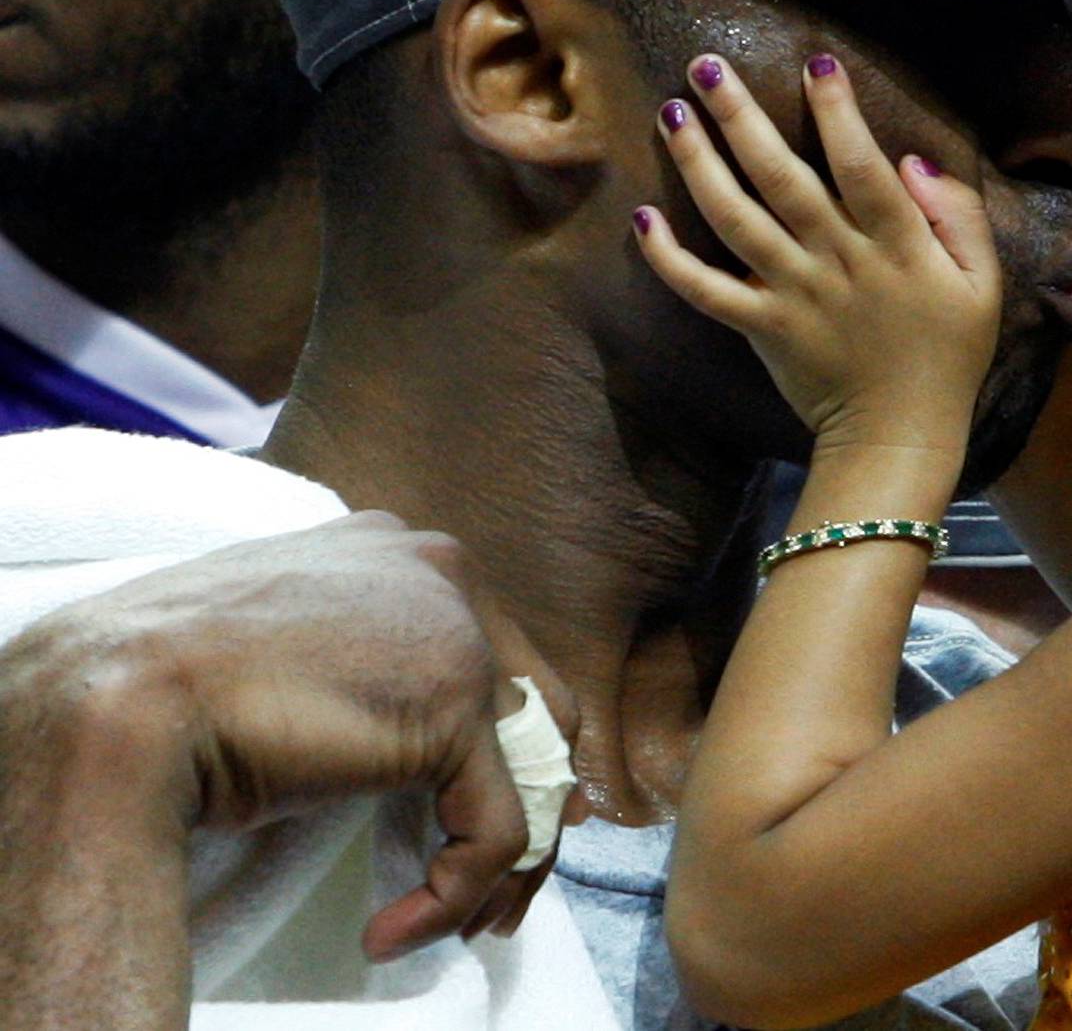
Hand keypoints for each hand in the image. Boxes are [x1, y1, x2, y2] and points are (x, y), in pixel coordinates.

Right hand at [1, 512, 581, 962]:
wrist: (122, 701)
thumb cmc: (176, 679)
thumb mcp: (289, 644)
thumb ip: (358, 660)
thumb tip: (396, 731)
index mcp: (401, 551)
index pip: (493, 645)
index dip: (503, 737)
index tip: (476, 809)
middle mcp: (443, 574)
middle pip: (537, 698)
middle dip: (535, 798)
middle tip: (499, 882)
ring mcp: (457, 636)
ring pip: (537, 766)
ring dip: (508, 862)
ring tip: (465, 920)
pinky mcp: (452, 711)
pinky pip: (495, 829)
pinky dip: (455, 894)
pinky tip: (390, 933)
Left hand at [635, 53, 1000, 459]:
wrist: (901, 436)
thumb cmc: (948, 354)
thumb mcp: (982, 282)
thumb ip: (956, 216)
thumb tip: (910, 161)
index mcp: (896, 244)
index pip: (860, 164)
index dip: (837, 111)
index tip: (815, 61)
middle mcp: (838, 261)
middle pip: (781, 177)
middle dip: (741, 117)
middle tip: (707, 66)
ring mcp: (793, 294)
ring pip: (736, 220)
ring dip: (699, 165)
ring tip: (671, 114)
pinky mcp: (761, 328)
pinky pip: (706, 291)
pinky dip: (669, 260)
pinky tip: (643, 219)